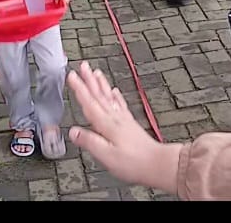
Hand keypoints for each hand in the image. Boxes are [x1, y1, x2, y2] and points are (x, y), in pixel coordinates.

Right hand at [66, 61, 172, 189]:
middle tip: (83, 66)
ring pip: (109, 97)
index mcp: (107, 125)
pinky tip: (114, 91)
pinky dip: (116, 96)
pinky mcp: (130, 124)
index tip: (72, 75)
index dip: (79, 89)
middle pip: (99, 95)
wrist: (158, 164)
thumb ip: (89, 141)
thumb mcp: (106, 156)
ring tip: (96, 72)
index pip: (89, 103)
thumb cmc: (134, 162)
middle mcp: (115, 119)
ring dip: (101, 84)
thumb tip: (73, 132)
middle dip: (89, 80)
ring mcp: (124, 120)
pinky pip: (120, 105)